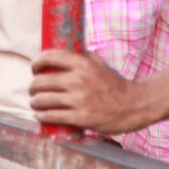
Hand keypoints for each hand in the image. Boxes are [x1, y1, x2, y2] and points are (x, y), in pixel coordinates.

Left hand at [29, 49, 151, 133]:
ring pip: (43, 99)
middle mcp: (78, 80)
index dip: (37, 62)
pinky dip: (42, 116)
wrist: (135, 105)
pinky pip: (52, 116)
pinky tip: (40, 115)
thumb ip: (83, 56)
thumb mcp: (100, 64)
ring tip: (35, 102)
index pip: (50, 57)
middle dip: (33, 86)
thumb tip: (66, 50)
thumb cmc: (116, 84)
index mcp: (83, 64)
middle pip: (41, 81)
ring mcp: (79, 100)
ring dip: (35, 101)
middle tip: (33, 89)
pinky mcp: (81, 118)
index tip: (34, 68)